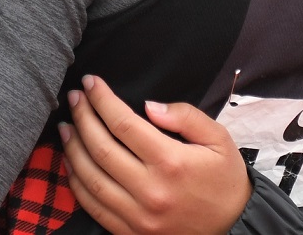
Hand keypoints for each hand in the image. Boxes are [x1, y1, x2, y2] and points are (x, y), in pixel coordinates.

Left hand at [59, 74, 251, 234]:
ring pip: (91, 178)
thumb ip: (185, 116)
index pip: (123, 123)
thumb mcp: (218, 139)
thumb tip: (148, 105)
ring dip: (72, 149)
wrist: (236, 230)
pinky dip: (76, 183)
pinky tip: (71, 162)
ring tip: (66, 125)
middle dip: (82, 116)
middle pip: (101, 148)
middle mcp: (150, 191)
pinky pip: (94, 208)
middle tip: (74, 97)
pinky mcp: (132, 234)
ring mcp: (138, 217)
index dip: (101, 99)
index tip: (91, 82)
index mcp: (170, 162)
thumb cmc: (225, 179)